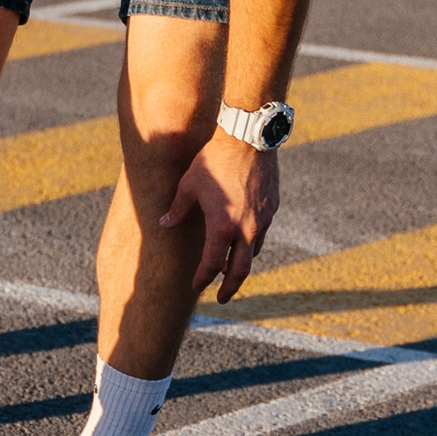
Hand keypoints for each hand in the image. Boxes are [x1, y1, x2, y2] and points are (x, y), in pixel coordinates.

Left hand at [162, 131, 278, 300]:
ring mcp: (263, 220)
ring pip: (253, 252)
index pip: (212, 265)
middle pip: (240, 271)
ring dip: (241, 263)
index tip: (196, 286)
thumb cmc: (214, 160)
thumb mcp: (189, 185)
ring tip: (230, 267)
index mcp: (223, 227)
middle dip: (230, 288)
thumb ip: (177, 209)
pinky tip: (243, 238)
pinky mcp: (272, 208)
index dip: (203, 279)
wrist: (248, 138)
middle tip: (221, 297)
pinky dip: (251, 242)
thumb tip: (164, 224)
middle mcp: (246, 229)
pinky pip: (262, 232)